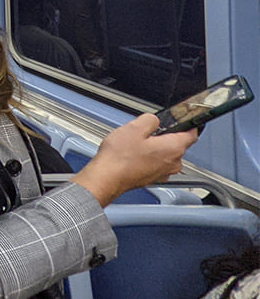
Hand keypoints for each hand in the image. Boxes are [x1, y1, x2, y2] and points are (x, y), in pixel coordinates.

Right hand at [71, 114, 197, 206]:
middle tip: (145, 132)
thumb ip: (151, 119)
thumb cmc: (120, 158)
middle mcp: (173, 163)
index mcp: (173, 148)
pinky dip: (147, 159)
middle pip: (176, 144)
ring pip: (165, 155)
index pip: (192, 134)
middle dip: (163, 136)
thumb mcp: (134, 127)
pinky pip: (155, 165)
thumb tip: (154, 121)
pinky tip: (132, 156)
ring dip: (154, 149)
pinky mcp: (152, 179)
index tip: (183, 121)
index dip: (188, 124)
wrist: (106, 178)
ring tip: (134, 145)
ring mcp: (163, 173)